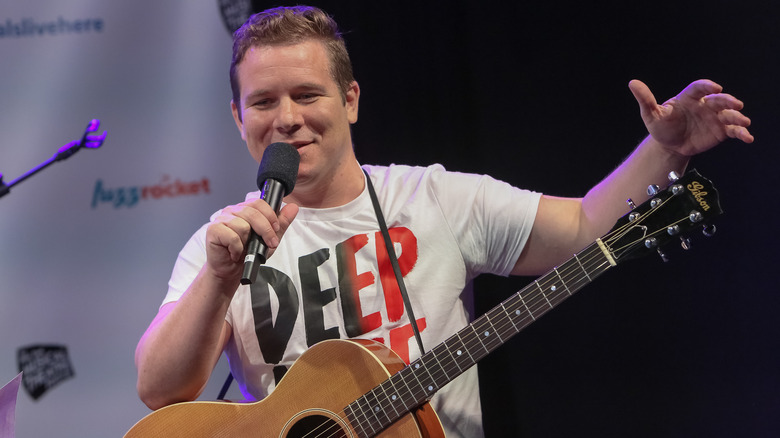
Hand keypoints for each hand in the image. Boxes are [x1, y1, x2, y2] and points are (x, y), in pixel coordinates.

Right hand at [203, 199, 298, 281]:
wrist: (231, 271)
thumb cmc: (248, 253)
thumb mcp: (270, 238)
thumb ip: (281, 222)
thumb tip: (293, 207)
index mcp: (245, 209)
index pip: (259, 203)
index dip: (270, 216)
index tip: (276, 229)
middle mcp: (232, 211)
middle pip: (252, 213)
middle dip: (265, 230)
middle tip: (270, 243)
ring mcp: (221, 219)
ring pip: (243, 225)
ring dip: (248, 241)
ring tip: (246, 249)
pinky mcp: (213, 230)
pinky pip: (232, 236)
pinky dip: (237, 248)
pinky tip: (235, 253)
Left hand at [629, 79, 753, 155]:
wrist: (668, 146)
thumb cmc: (661, 126)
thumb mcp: (651, 114)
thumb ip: (645, 99)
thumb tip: (632, 83)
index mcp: (689, 98)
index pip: (699, 88)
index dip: (707, 86)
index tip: (715, 87)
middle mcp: (705, 105)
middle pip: (719, 99)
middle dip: (728, 101)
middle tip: (736, 104)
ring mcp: (714, 118)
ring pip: (729, 115)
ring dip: (738, 117)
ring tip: (744, 122)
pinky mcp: (720, 131)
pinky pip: (733, 131)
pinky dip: (741, 133)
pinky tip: (748, 138)